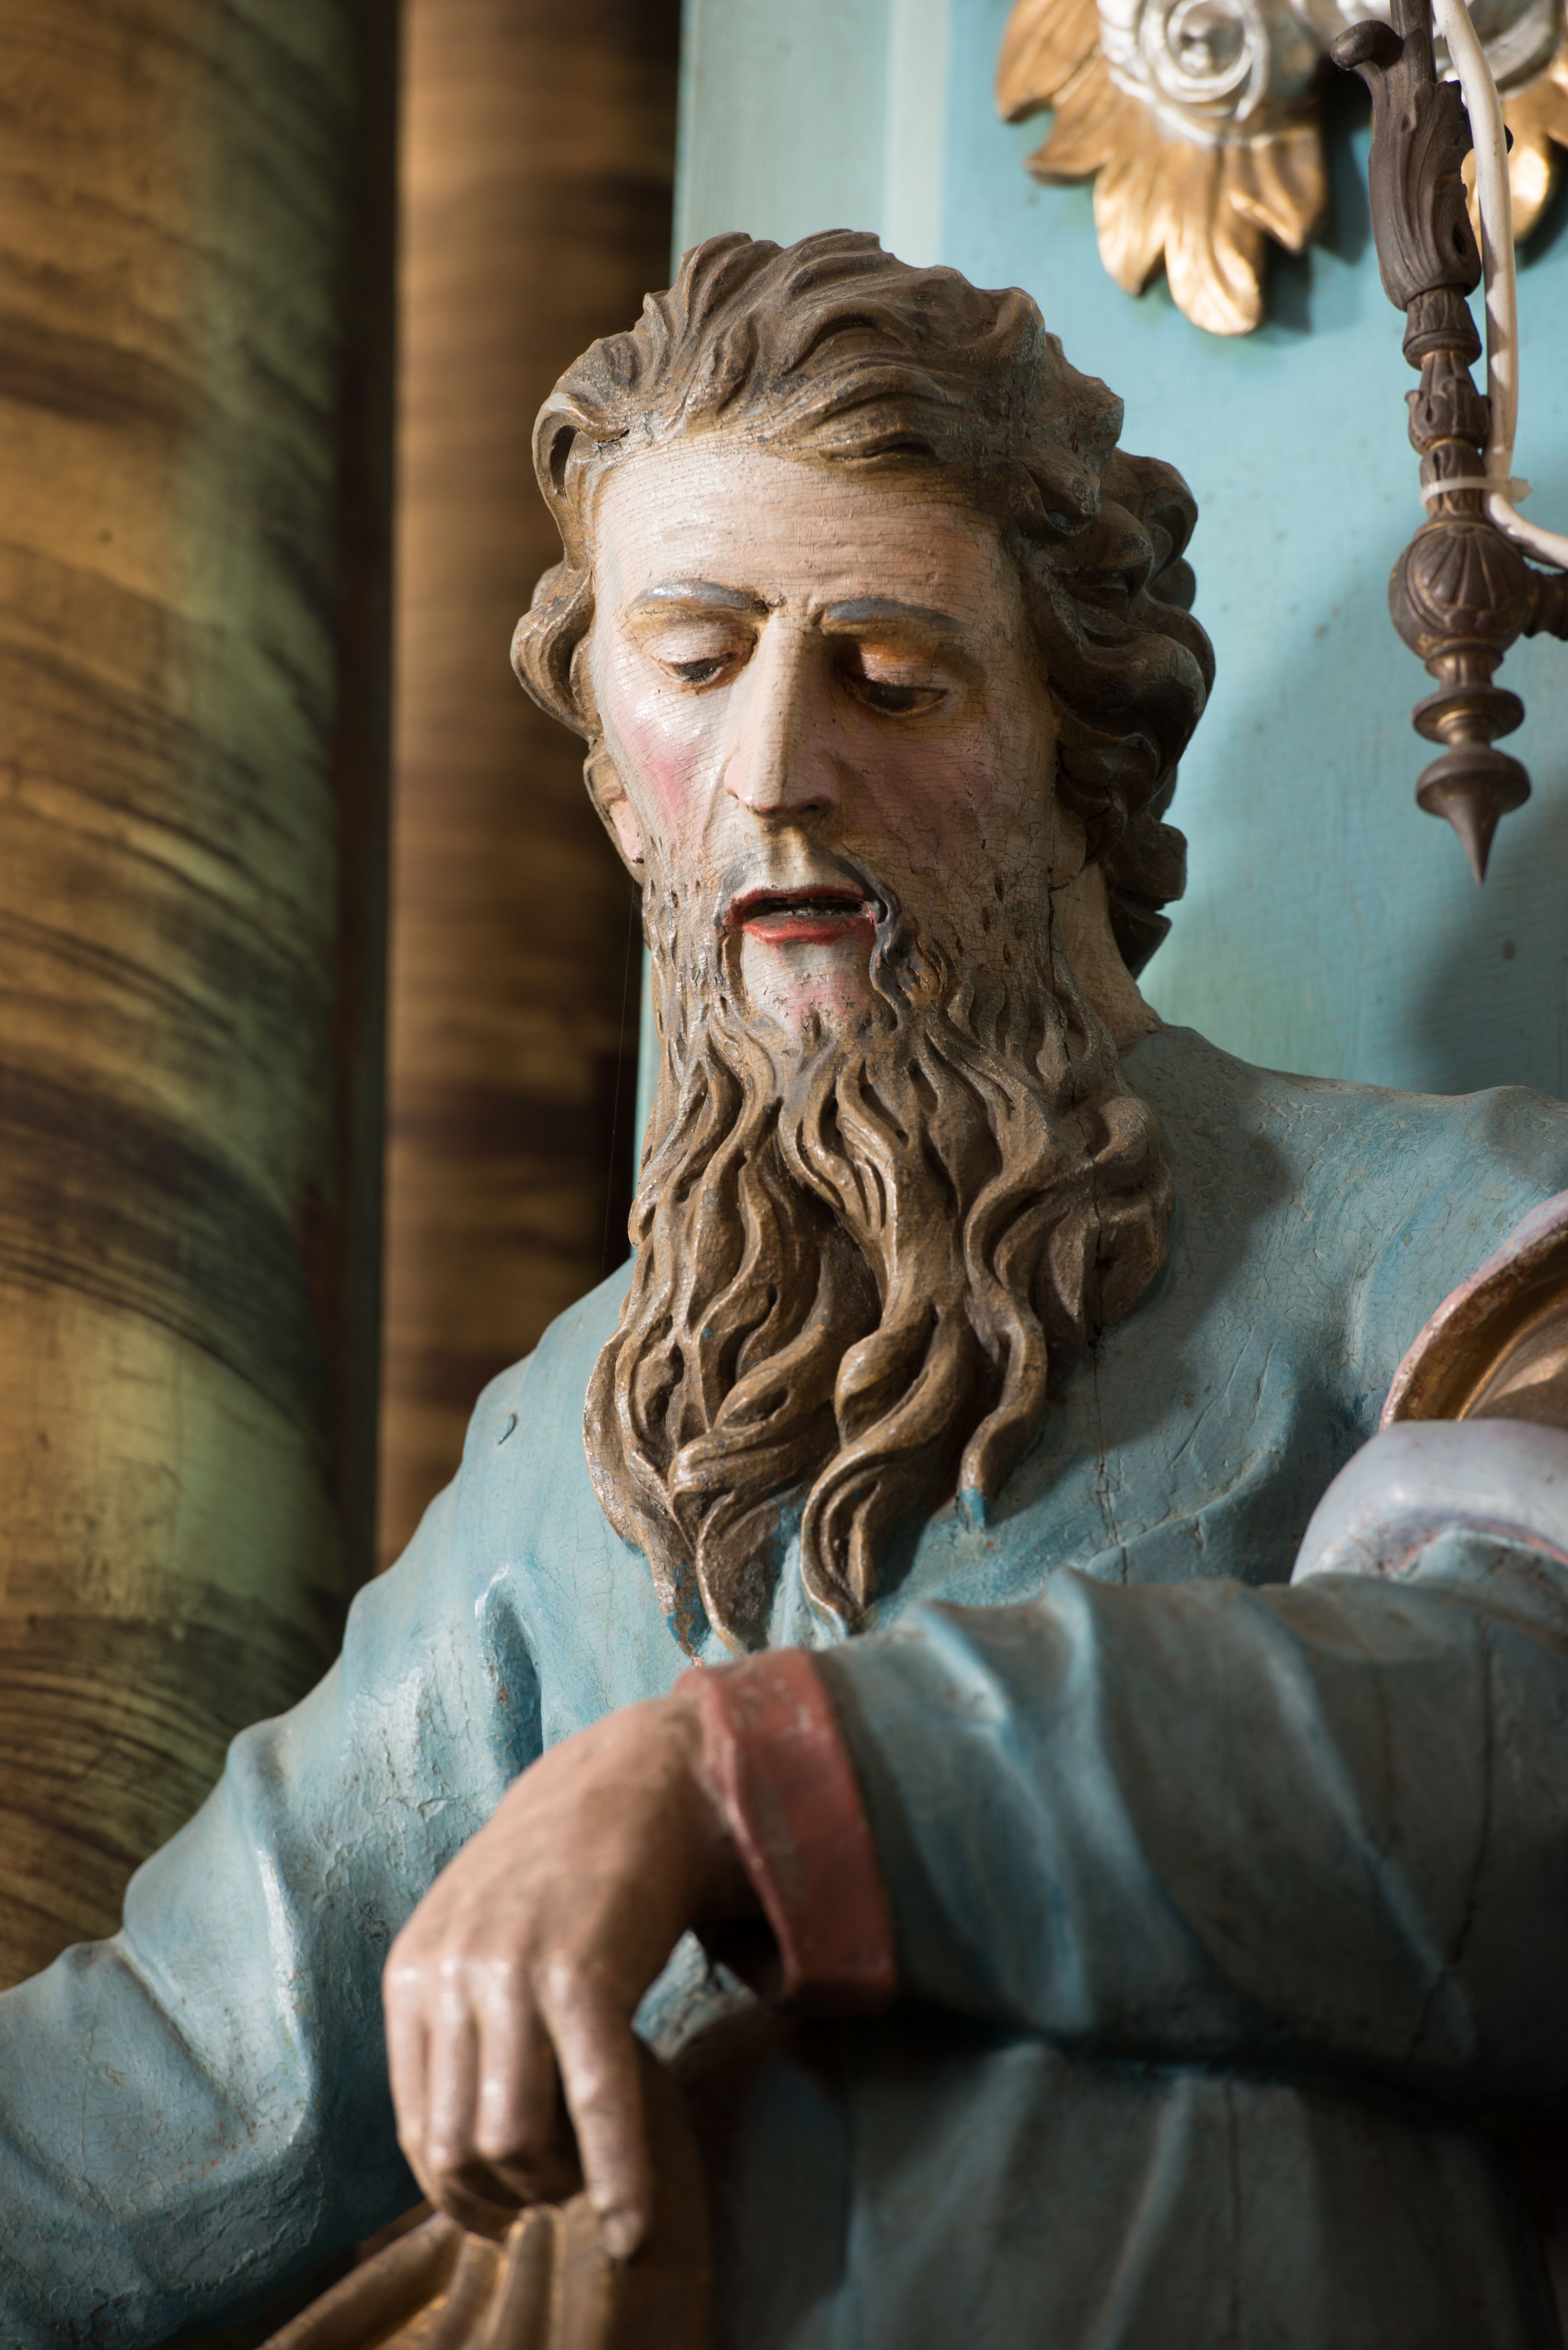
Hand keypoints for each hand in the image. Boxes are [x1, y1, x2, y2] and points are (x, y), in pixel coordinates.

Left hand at [383, 1692, 754, 2254]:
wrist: (637, 1777)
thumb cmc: (565, 1869)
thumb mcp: (477, 1935)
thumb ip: (455, 2019)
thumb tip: (457, 2143)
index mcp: (414, 1971)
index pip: (417, 2127)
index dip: (459, 2193)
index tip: (500, 2217)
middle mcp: (450, 1973)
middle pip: (458, 2147)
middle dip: (509, 2197)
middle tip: (557, 2191)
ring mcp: (514, 1972)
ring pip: (513, 2139)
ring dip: (557, 2185)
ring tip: (592, 2176)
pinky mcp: (585, 1974)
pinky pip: (595, 2103)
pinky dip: (615, 2177)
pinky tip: (633, 2225)